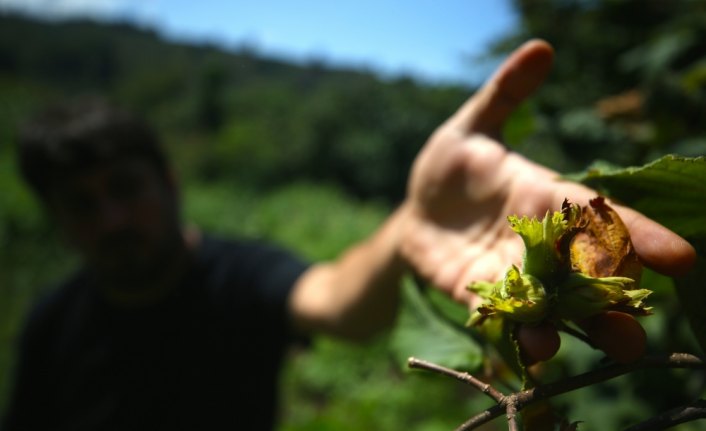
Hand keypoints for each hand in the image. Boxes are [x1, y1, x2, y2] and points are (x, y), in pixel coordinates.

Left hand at [400, 39, 695, 362]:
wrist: (417, 210)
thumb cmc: (450, 165)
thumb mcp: (470, 127)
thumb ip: (504, 94)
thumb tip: (541, 49)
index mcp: (542, 197)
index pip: (597, 216)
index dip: (637, 234)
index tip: (679, 256)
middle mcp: (536, 241)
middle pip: (585, 271)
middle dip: (615, 297)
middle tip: (645, 325)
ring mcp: (509, 272)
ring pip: (551, 301)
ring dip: (575, 325)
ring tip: (603, 349)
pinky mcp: (477, 293)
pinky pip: (502, 315)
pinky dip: (518, 331)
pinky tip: (533, 351)